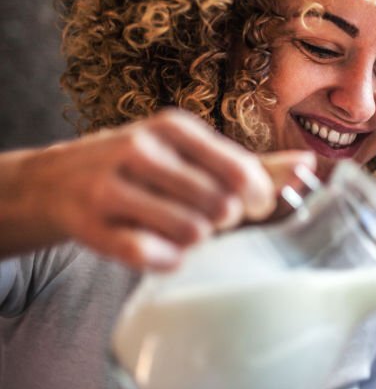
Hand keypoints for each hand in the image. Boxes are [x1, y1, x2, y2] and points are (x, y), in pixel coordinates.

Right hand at [18, 109, 312, 269]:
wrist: (52, 181)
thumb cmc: (140, 168)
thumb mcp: (189, 153)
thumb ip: (248, 163)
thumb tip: (310, 164)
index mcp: (173, 128)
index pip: (240, 171)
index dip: (258, 199)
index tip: (254, 208)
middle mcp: (140, 150)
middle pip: (220, 206)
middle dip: (225, 222)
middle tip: (212, 221)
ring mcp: (111, 188)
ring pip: (190, 232)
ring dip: (197, 242)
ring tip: (184, 233)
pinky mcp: (90, 226)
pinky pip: (149, 255)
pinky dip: (166, 261)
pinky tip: (161, 252)